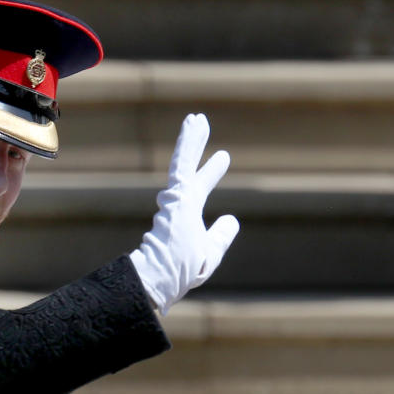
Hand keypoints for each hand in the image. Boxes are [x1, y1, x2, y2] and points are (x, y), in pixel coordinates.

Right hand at [129, 113, 239, 313]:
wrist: (161, 276)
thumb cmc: (182, 271)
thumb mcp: (210, 253)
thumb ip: (220, 236)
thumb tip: (232, 219)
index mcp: (185, 218)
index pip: (199, 187)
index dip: (211, 171)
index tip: (223, 156)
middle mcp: (178, 204)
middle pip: (189, 168)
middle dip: (195, 146)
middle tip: (200, 123)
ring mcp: (176, 198)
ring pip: (184, 161)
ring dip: (191, 138)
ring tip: (197, 117)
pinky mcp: (177, 193)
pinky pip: (183, 162)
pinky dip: (189, 143)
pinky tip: (194, 123)